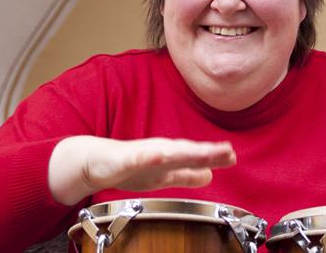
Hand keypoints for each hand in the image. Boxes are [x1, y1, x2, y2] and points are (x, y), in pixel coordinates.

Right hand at [49, 136, 235, 204]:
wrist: (93, 162)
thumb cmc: (129, 168)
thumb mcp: (163, 175)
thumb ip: (186, 175)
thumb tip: (210, 175)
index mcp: (170, 157)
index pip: (196, 156)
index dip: (214, 156)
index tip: (232, 155)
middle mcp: (160, 152)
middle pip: (187, 152)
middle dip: (206, 152)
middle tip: (227, 151)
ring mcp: (142, 154)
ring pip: (166, 152)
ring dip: (184, 151)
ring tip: (202, 151)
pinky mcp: (124, 159)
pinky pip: (137, 158)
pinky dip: (148, 156)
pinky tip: (159, 154)